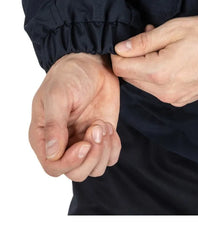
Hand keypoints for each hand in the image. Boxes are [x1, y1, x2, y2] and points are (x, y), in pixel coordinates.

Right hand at [29, 53, 121, 181]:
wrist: (93, 63)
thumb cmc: (69, 76)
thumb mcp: (58, 96)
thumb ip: (54, 125)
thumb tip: (52, 153)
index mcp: (44, 136)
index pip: (53, 167)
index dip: (70, 162)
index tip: (85, 143)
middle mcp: (64, 144)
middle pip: (76, 173)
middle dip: (92, 155)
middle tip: (97, 127)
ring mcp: (84, 141)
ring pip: (95, 168)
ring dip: (104, 150)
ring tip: (102, 124)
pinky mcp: (103, 137)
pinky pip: (111, 157)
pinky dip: (114, 147)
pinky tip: (110, 128)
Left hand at [111, 16, 197, 106]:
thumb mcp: (175, 29)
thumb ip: (144, 41)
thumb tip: (121, 48)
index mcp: (159, 72)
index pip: (120, 68)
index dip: (119, 53)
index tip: (128, 43)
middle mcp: (164, 91)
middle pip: (130, 78)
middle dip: (133, 59)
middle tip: (149, 40)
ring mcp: (174, 98)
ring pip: (144, 84)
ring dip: (146, 67)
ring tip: (164, 48)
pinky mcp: (182, 100)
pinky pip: (160, 90)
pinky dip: (159, 76)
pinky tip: (172, 60)